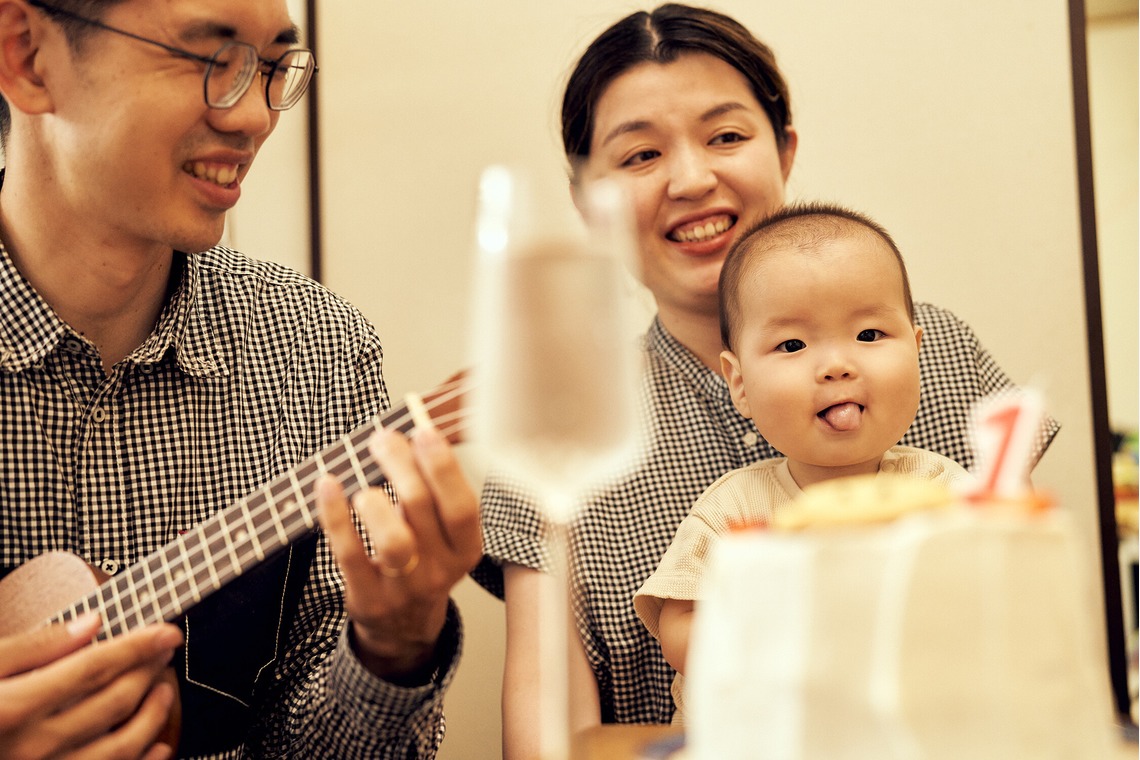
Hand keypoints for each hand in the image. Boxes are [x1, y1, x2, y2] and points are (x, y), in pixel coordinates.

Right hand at [0, 614, 181, 759]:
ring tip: (163, 688)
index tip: (168, 630)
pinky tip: (158, 743)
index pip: (92, 668)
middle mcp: (27, 749)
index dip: (138, 646)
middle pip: (112, 702)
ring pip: (120, 748)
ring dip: (152, 715)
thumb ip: (34, 646)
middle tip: (164, 649)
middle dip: (148, 670)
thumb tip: (92, 624)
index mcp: (9, 708)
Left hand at [317, 419, 480, 681]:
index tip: (423, 431)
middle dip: (399, 464)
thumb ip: (434, 488)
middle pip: (421, 509)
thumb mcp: (443, 532)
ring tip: (364, 485)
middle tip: (384, 439)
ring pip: (392, 541)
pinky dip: (334, 514)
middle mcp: (441, 570)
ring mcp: (404, 588)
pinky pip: (349, 553)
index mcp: (466, 548)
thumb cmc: (421, 560)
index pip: (462, 506)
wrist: (404, 626)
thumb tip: (412, 430)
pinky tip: (327, 485)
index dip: (443, 467)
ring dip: (374, 501)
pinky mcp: (368, 599)